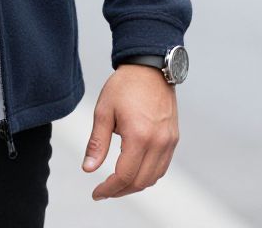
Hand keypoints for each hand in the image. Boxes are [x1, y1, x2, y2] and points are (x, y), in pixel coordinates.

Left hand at [81, 64, 178, 201]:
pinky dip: (148, 175)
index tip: (96, 193)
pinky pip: (162, 167)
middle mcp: (158, 143)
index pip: (124, 176)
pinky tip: (134, 171)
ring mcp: (169, 142)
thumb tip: (88, 168)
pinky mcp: (173, 138)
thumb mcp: (103, 111)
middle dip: (120, 191)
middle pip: (140, 182)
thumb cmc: (125, 86)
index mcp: (139, 136)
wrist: (149, 68)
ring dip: (135, 185)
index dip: (109, 189)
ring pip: (153, 178)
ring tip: (116, 184)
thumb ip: (97, 142)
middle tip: (103, 190)